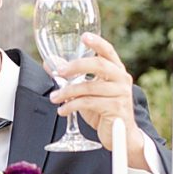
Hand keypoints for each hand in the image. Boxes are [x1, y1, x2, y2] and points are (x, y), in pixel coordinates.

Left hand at [47, 33, 148, 168]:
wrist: (121, 137)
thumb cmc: (104, 111)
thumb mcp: (86, 92)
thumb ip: (72, 78)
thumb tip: (51, 64)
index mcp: (116, 71)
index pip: (108, 51)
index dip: (97, 43)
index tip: (84, 36)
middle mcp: (121, 79)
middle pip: (99, 65)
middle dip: (76, 66)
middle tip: (59, 72)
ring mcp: (120, 94)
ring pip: (89, 87)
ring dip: (67, 92)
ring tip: (54, 98)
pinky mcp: (116, 109)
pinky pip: (88, 103)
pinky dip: (71, 106)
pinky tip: (62, 110)